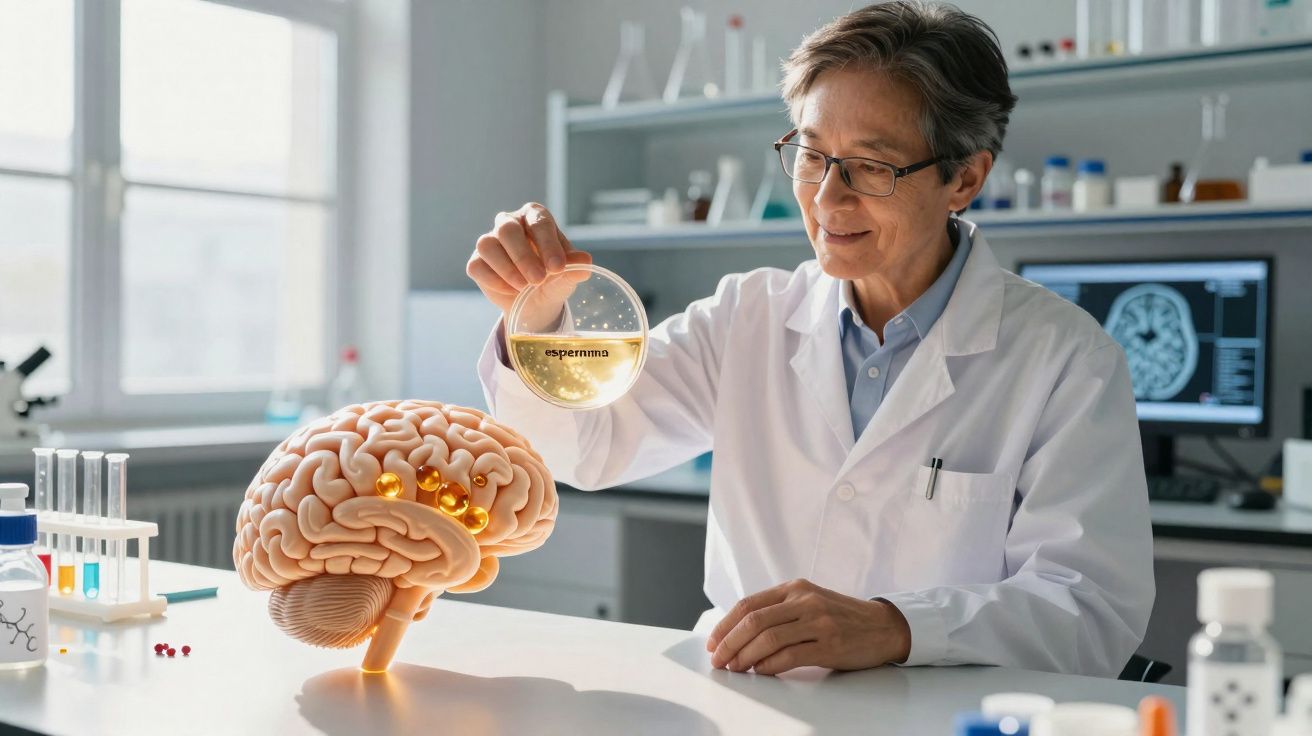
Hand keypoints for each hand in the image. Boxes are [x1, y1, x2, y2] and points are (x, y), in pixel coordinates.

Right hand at [466, 202, 593, 319]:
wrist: (535, 303)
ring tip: (524, 287)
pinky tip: (511, 291)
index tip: (558, 267)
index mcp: (535, 217)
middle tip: (538, 279)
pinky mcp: (477, 261)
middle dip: (523, 256)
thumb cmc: (553, 280)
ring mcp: (490, 241)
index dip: (548, 244)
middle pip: (508, 229)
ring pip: (488, 245)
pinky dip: (494, 281)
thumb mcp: (567, 276)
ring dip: (507, 268)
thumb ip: (574, 268)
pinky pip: (478, 266)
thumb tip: (585, 262)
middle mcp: (510, 223)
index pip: (539, 222)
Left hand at [705, 579, 911, 675]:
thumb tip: (738, 633)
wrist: (883, 626)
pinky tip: (760, 671)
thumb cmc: (841, 617)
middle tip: (718, 660)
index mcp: (795, 588)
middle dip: (729, 643)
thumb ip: (779, 610)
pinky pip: (790, 655)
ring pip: (768, 638)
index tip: (713, 643)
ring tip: (736, 668)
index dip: (725, 625)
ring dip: (745, 657)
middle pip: (754, 621)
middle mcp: (804, 601)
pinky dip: (769, 666)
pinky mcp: (830, 644)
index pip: (749, 604)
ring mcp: (818, 621)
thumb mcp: (809, 601)